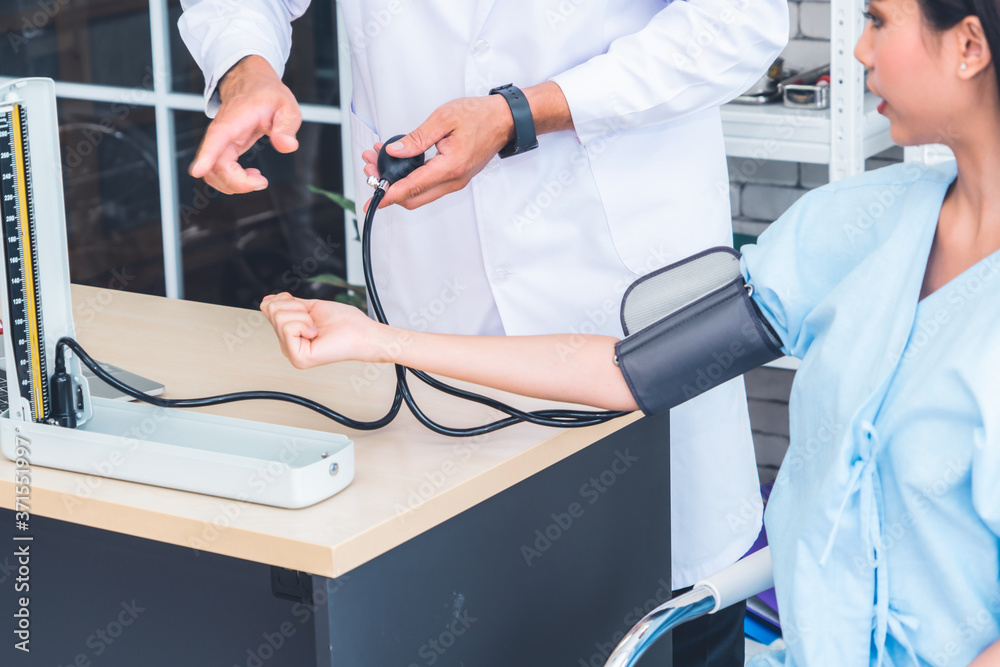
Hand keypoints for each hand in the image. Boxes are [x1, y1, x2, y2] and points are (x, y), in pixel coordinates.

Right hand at [189, 55, 301, 193]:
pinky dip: (232, 180)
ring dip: (233, 184)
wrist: (252, 84)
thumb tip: (287, 146)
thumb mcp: (286, 106)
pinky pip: (218, 171)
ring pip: (213, 172)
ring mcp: (219, 142)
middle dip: (236, 183)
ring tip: (258, 180)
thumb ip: (286, 127)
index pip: (216, 138)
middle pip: (215, 165)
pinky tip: (250, 174)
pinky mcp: (222, 149)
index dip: (206, 156)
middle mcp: (221, 132)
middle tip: (262, 182)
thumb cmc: (267, 95)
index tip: (197, 171)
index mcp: (234, 120)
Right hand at [260, 293, 377, 368]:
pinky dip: (304, 324)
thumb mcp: (311, 307)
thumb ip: (289, 305)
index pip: (268, 307)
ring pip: (279, 317)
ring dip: (303, 316)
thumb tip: (268, 301)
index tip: (307, 310)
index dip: (288, 300)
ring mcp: (291, 354)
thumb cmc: (346, 323)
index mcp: (289, 336)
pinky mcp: (298, 358)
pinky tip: (316, 333)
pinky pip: (287, 327)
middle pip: (272, 310)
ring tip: (316, 327)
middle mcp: (288, 346)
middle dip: (297, 307)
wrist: (363, 333)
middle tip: (314, 320)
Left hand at [361, 94, 514, 210]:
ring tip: (379, 160)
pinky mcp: (455, 178)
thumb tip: (394, 152)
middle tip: (370, 169)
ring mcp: (455, 182)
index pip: (413, 187)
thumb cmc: (479, 116)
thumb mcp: (443, 119)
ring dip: (398, 184)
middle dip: (388, 188)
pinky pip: (429, 187)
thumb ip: (417, 138)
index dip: (390, 195)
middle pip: (414, 198)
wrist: (503, 121)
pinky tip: (399, 162)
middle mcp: (454, 180)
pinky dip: (411, 180)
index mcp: (450, 166)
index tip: (374, 201)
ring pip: (420, 194)